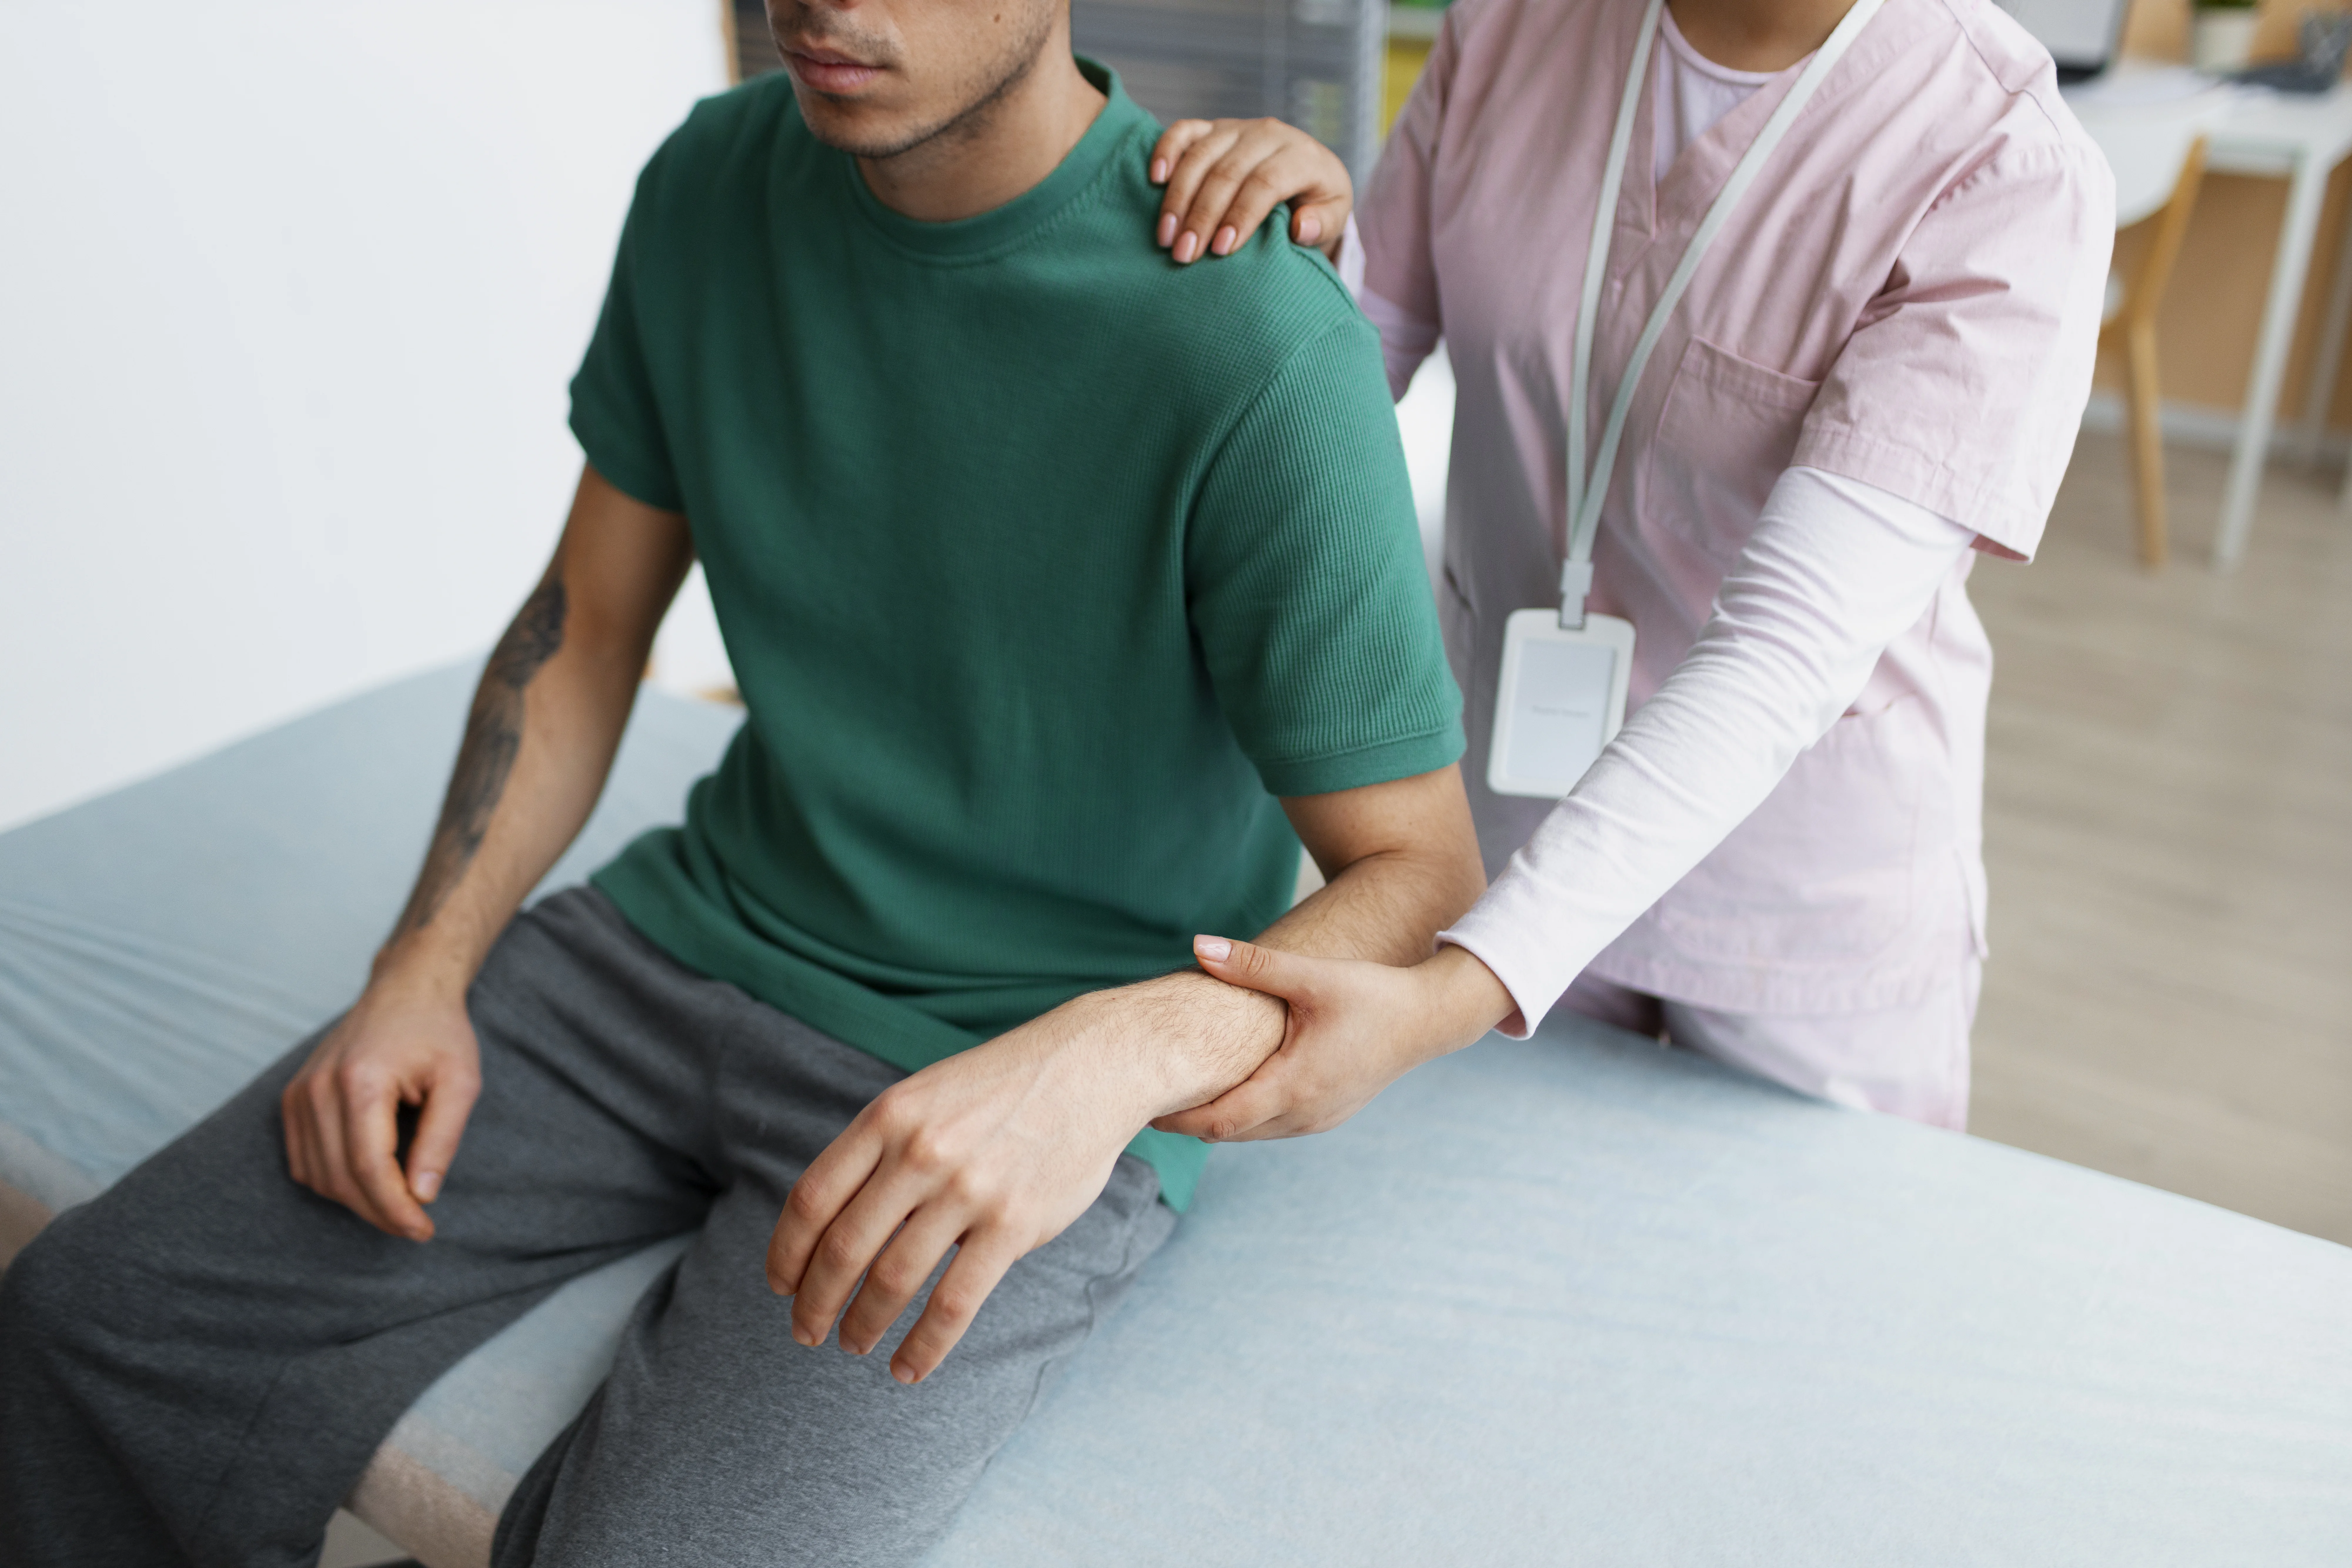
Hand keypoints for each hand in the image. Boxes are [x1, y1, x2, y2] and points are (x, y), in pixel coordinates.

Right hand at [281, 978, 480, 1240]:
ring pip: (318, 1176)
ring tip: (399, 1205)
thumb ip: (442, 1139)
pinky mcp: (293, 1099)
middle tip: (417, 1226)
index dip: (395, 1209)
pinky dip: (333, 1181)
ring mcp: (299, 1093)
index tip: (424, 1230)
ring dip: (357, 1201)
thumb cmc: (439, 1033)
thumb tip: (422, 1196)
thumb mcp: (461, 1081)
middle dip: (379, 1212)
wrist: (406, 990)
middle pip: (341, 1178)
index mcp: (360, 1082)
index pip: (370, 1169)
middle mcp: (318, 1089)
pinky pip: (303, 1161)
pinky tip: (368, 1182)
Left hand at [764, 999, 1168, 1383]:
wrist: (1092, 1064)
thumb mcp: (924, 1096)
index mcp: (888, 1116)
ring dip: (863, 1325)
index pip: (812, 1199)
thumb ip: (880, 1149)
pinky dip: (924, 1347)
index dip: (786, 1253)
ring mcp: (968, 1189)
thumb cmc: (1000, 1086)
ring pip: (892, 1281)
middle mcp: (920, 1152)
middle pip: (842, 1248)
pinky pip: (955, 1304)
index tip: (780, 1286)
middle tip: (806, 1331)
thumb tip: (833, 1224)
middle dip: (815, 1303)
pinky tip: (907, 1368)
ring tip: (853, 1345)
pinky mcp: (1014, 1224)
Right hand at [1150, 117, 1354, 264]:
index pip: (1264, 183)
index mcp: (1300, 156)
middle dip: (1202, 216)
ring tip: (1165, 237)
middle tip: (1184, 254)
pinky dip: (1166, 150)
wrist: (1308, 172)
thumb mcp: (1333, 215)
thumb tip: (1301, 228)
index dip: (1241, 216)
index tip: (1220, 250)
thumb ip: (1323, 223)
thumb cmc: (1317, 202)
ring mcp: (1237, 128)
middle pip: (1227, 173)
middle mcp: (1268, 135)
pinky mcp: (1214, 128)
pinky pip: (1185, 131)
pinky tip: (1155, 179)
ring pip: (1201, 156)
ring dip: (1178, 197)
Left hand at [1152, 938, 1517, 1141]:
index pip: (1221, 1120)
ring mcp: (1318, 1120)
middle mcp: (1305, 1113)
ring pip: (1253, 1133)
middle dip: (1191, 1122)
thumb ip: (1251, 964)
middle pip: (1231, 1132)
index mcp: (1295, 1085)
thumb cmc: (1371, 995)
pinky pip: (1275, 1127)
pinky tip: (1229, 1093)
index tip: (1145, 1110)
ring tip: (1180, 1099)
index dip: (1180, 1119)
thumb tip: (1198, 945)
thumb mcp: (1311, 975)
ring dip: (1219, 1120)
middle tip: (1149, 1102)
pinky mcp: (1328, 1115)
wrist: (1427, 1020)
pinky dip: (1247, 1117)